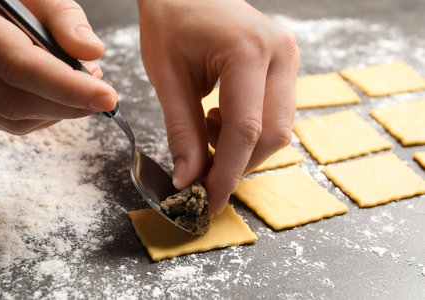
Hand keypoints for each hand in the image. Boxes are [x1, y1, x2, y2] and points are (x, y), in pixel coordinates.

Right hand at [0, 0, 116, 134]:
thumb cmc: (7, 2)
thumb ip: (63, 17)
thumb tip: (91, 51)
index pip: (20, 67)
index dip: (68, 87)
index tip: (108, 97)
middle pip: (15, 102)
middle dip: (70, 104)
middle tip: (103, 92)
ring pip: (14, 120)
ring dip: (61, 111)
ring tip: (85, 84)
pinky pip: (10, 123)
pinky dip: (45, 114)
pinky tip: (60, 93)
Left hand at [138, 0, 298, 213]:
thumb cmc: (170, 21)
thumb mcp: (167, 77)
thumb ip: (182, 131)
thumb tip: (189, 179)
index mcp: (248, 51)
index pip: (245, 129)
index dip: (228, 172)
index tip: (211, 200)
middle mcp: (280, 54)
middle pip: (273, 134)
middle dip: (240, 163)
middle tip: (205, 173)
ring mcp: (288, 58)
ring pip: (279, 128)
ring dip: (244, 146)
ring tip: (208, 129)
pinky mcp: (285, 66)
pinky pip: (276, 114)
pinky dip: (249, 131)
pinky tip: (221, 117)